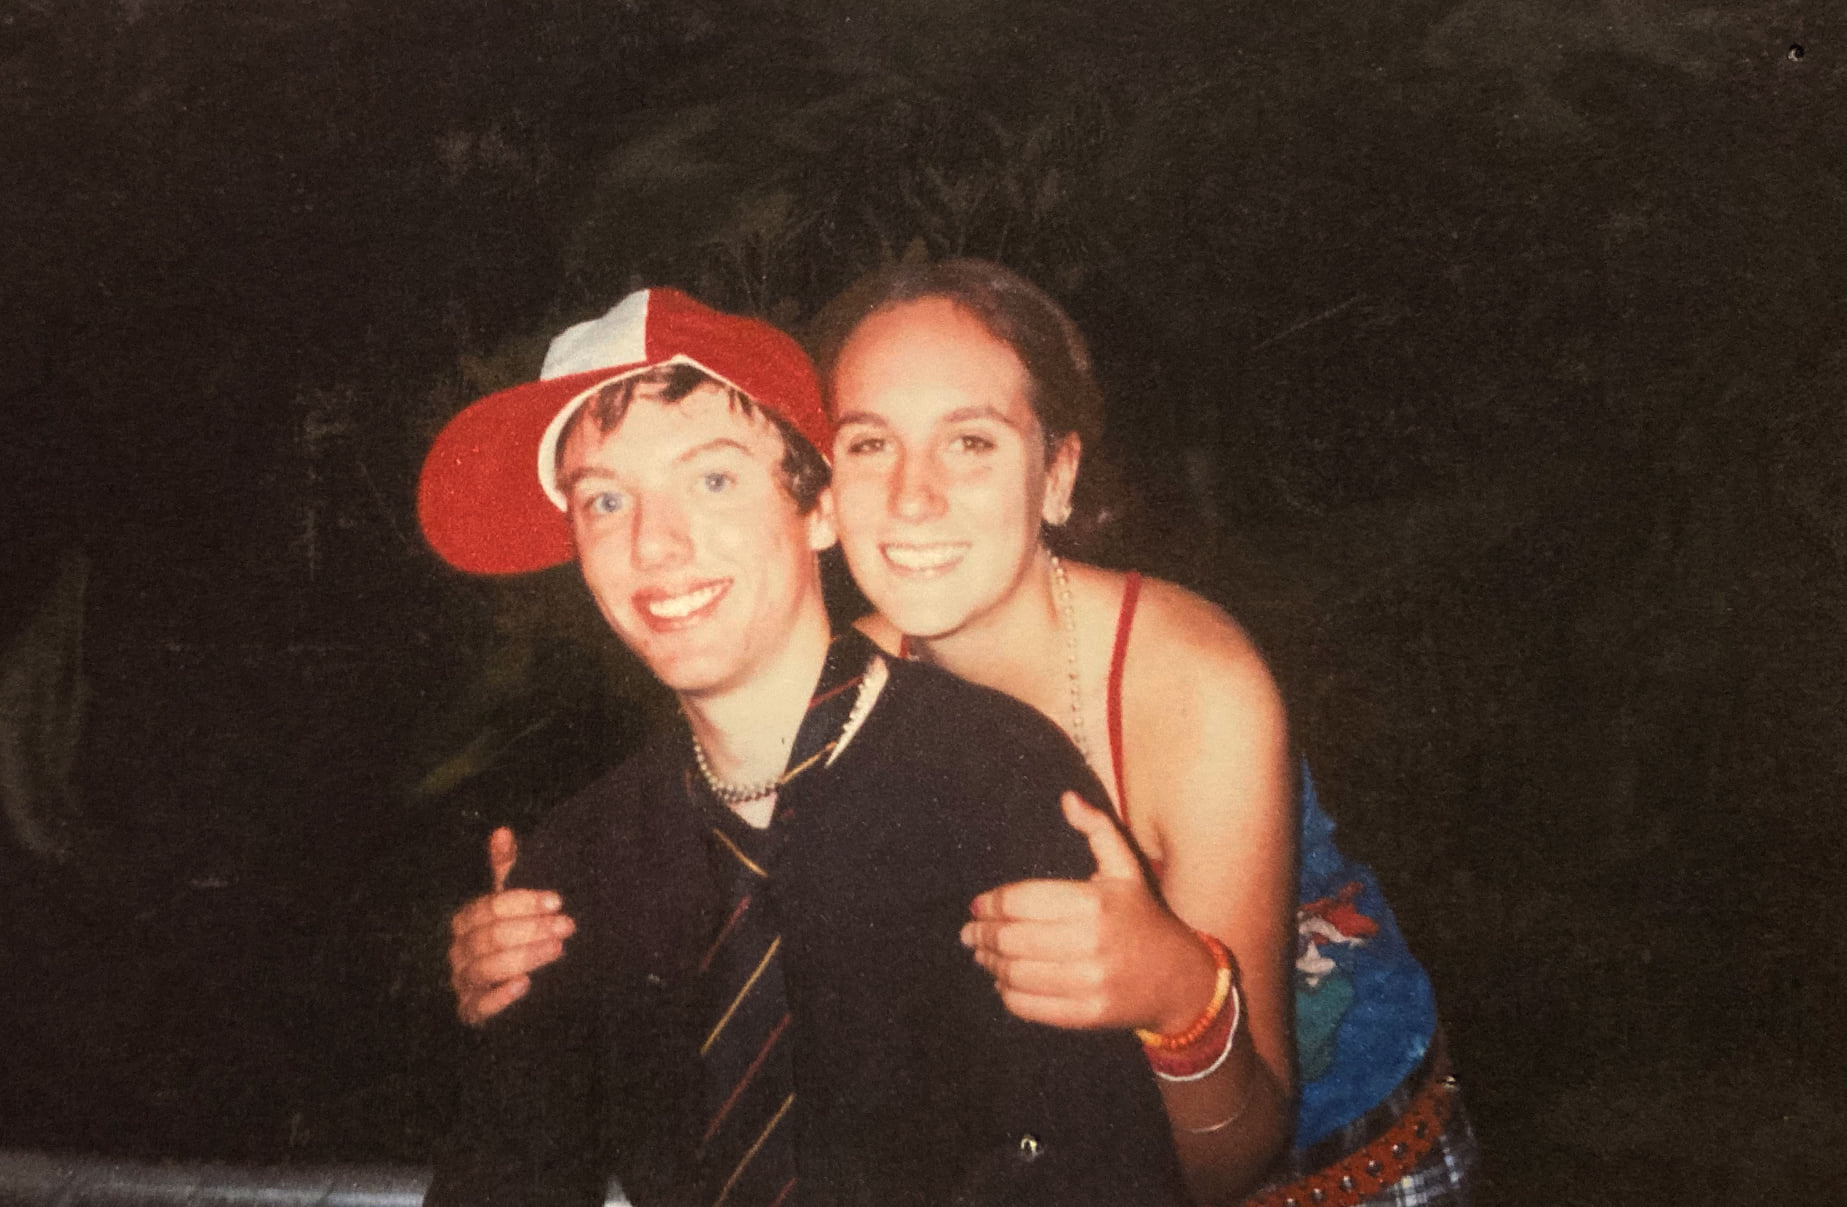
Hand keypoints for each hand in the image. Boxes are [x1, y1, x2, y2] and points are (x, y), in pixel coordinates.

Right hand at [448, 827, 575, 1026]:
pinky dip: (500, 998)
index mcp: (466, 921)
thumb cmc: (521, 934)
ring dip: (524, 957)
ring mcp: (464, 983)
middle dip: (530, 929)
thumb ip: (508, 868)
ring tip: (558, 948)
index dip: (521, 903)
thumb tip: (502, 831)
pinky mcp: (472, 1013)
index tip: (558, 901)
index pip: (486, 908)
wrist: (532, 986)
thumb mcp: (517, 901)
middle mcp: (459, 952)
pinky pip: (478, 1008)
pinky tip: (525, 986)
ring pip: (486, 968)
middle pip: (487, 938)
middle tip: (567, 926)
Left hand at [961, 792, 1217, 1033]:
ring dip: (990, 962)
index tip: (977, 906)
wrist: (1180, 980)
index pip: (1021, 900)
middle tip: (969, 932)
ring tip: (982, 954)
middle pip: (1011, 937)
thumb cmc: (1142, 917)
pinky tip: (1003, 981)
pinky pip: (1028, 1005)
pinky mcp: (1086, 1014)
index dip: (991, 903)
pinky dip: (1007, 993)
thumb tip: (1067, 798)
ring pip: (1014, 972)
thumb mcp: (1125, 868)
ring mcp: (1088, 983)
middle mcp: (1090, 943)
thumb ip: (1097, 829)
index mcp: (1094, 903)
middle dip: (981, 934)